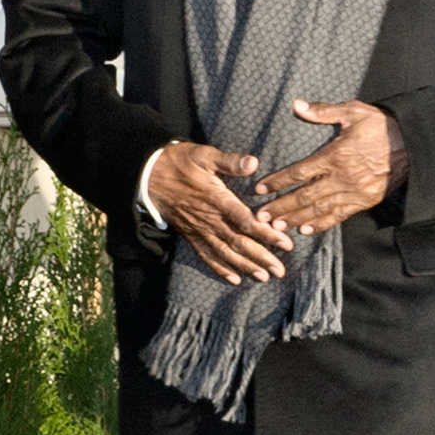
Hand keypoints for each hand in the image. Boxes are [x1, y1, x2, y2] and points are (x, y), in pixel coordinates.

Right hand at [150, 141, 288, 282]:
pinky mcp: (190, 236)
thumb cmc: (179, 162)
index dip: (267, 234)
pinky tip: (235, 279)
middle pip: (239, 243)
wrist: (148, 175)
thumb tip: (253, 162)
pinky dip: (220, 269)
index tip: (286, 243)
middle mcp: (209, 220)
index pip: (246, 221)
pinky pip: (206, 256)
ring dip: (245, 266)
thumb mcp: (203, 155)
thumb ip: (229, 161)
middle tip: (280, 270)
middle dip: (261, 257)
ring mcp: (199, 230)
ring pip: (225, 253)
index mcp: (216, 200)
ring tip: (264, 277)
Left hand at [257, 101, 406, 231]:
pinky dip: (321, 224)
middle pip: (304, 196)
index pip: (299, 172)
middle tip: (260, 216)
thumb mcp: (353, 112)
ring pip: (319, 209)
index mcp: (335, 155)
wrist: (413, 145)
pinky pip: (339, 215)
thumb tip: (297, 105)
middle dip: (281, 206)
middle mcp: (342, 177)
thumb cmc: (381, 126)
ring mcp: (354, 192)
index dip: (278, 182)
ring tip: (277, 227)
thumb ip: (324, 111)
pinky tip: (306, 230)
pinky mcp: (365, 201)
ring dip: (296, 219)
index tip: (260, 189)